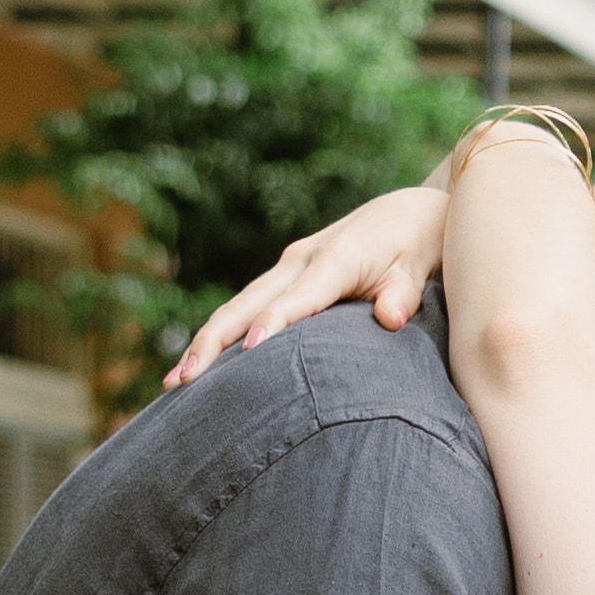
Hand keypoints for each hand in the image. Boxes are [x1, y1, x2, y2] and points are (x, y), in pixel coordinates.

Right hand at [166, 174, 449, 382]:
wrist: (409, 213)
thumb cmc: (416, 248)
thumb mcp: (419, 269)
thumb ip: (403, 295)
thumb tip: (391, 318)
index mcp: (334, 259)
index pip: (297, 298)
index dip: (273, 324)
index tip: (249, 353)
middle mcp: (301, 259)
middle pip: (247, 304)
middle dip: (213, 342)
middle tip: (185, 380)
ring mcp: (289, 266)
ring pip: (237, 307)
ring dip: (205, 343)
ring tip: (175, 382)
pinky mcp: (286, 275)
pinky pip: (246, 307)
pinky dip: (221, 335)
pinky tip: (198, 365)